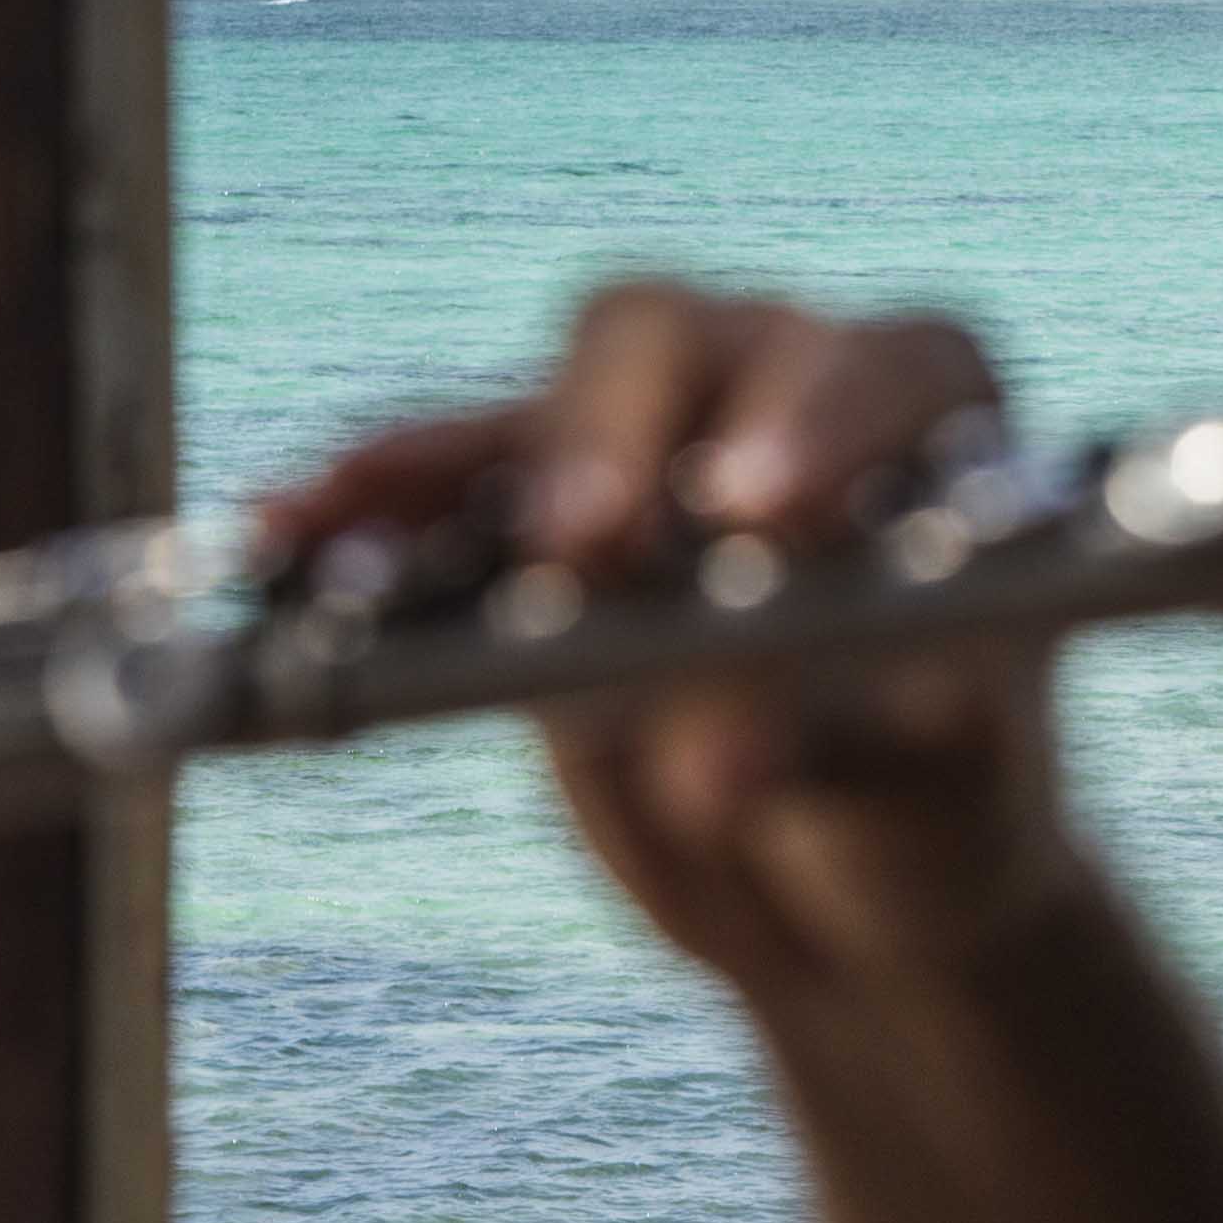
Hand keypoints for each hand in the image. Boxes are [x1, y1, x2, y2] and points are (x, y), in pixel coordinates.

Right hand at [257, 283, 1079, 1009]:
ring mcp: (640, 440)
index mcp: (922, 411)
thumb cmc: (936, 798)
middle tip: (588, 542)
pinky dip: (359, 512)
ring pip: (530, 415)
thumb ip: (854, 741)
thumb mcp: (940, 777)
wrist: (856, 874)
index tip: (761, 512)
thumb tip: (729, 756)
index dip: (814, 424)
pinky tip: (282, 536)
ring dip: (435, 464)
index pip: (870, 374)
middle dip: (615, 437)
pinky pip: (431, 495)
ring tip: (350, 522)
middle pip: (673, 349)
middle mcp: (775, 382)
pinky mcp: (532, 518)